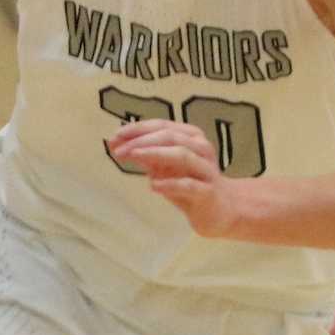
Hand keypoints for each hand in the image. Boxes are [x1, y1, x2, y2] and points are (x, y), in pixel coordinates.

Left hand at [108, 120, 241, 237]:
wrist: (220, 209)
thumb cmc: (189, 182)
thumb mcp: (164, 166)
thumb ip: (145, 155)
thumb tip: (118, 145)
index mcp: (191, 136)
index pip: (161, 126)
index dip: (137, 129)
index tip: (114, 137)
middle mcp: (201, 148)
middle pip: (170, 136)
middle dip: (142, 141)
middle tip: (119, 149)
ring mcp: (207, 169)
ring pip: (182, 155)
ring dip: (155, 154)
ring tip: (134, 156)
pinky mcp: (208, 192)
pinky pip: (189, 185)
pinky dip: (170, 183)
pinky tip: (153, 186)